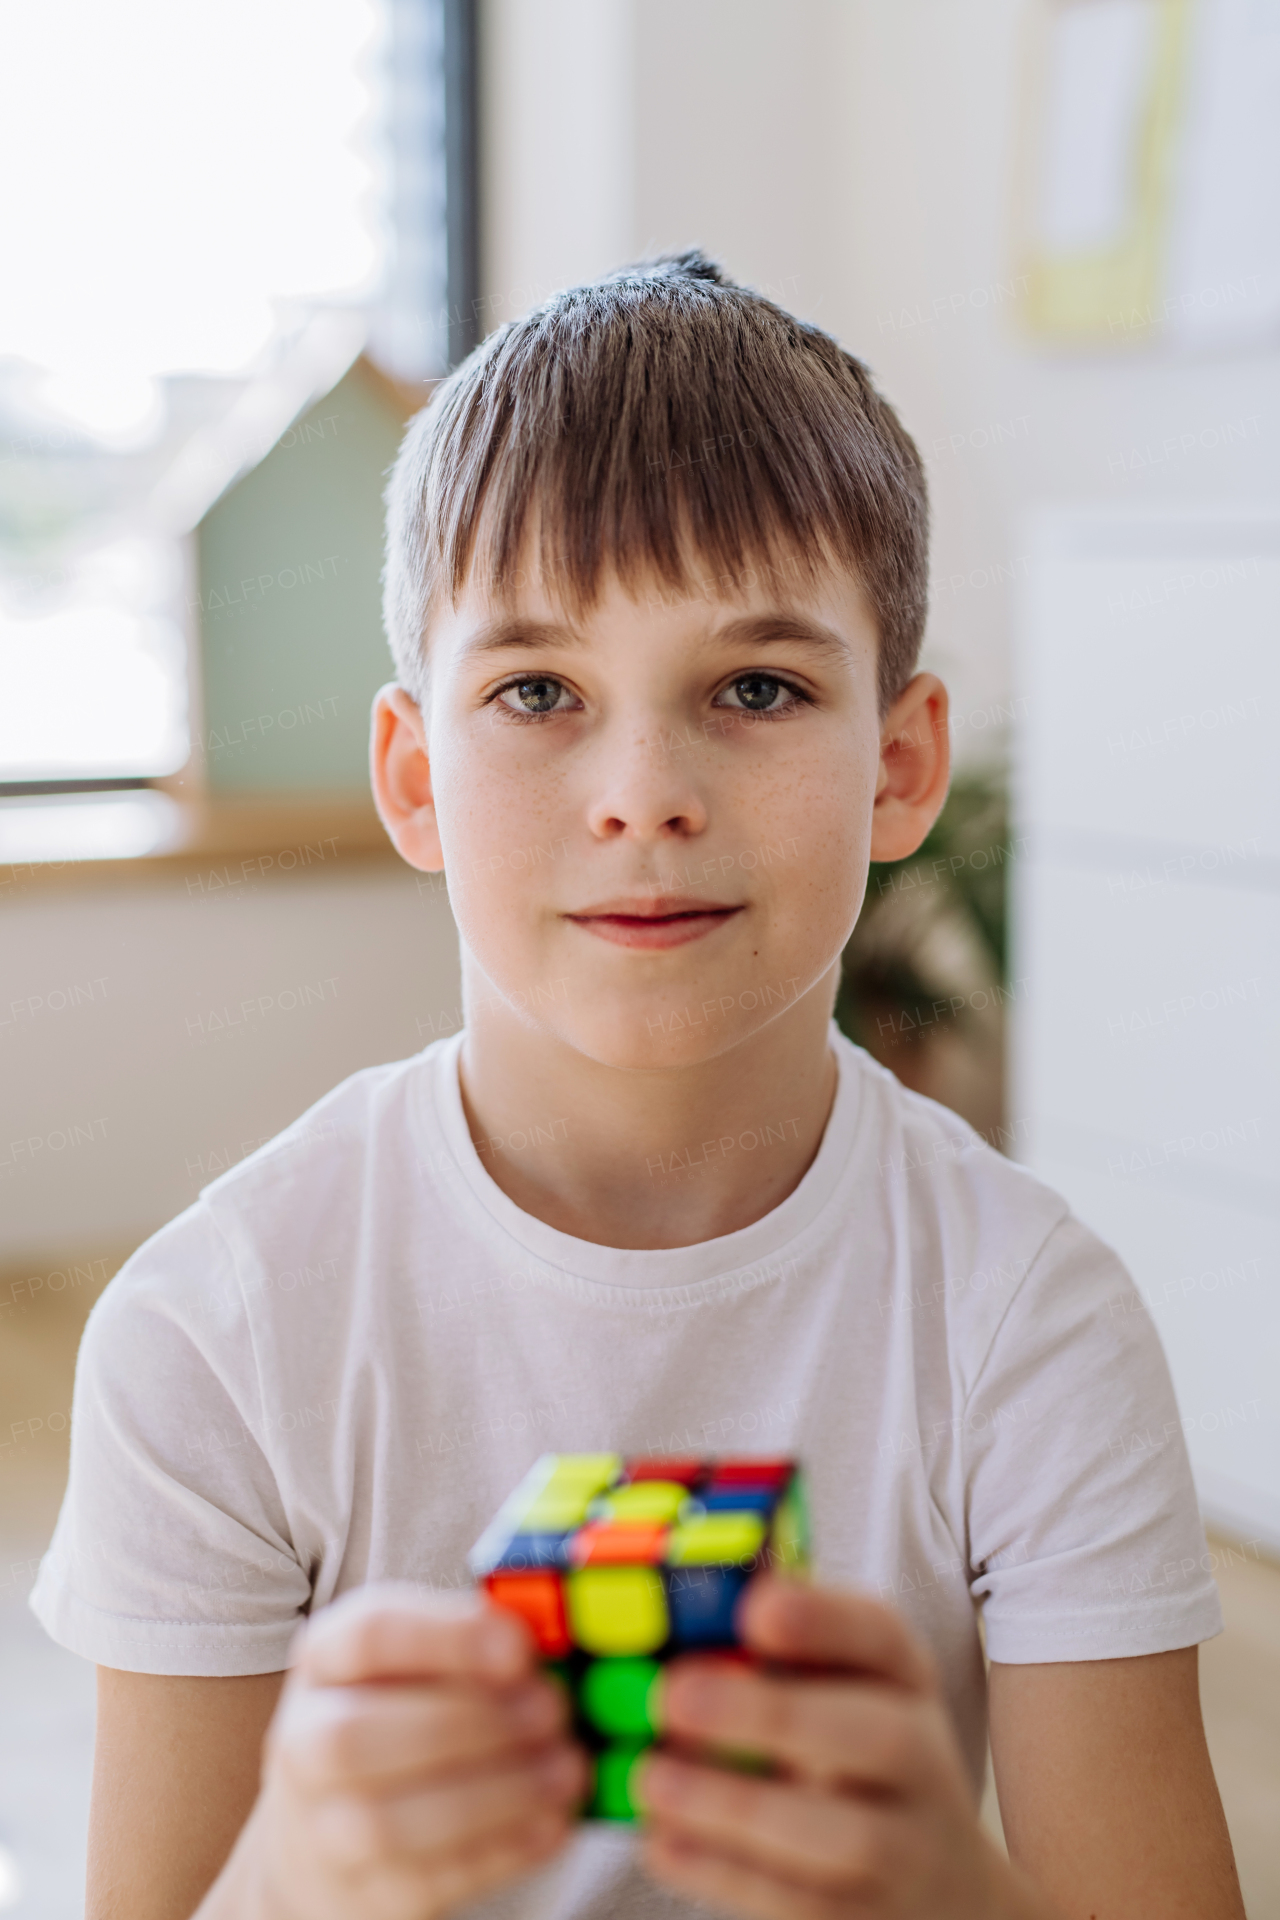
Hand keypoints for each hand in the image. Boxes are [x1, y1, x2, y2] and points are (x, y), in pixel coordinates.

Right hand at [226, 1583, 586, 1919]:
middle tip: (552, 1710)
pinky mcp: (367, 1895)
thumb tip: (553, 1636)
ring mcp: (325, 1830)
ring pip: (387, 1823)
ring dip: (493, 1794)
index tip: (519, 1647)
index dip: (446, 1639)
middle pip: (359, 1736)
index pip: (367, 1637)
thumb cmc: (398, 1717)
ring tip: (566, 1769)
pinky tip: (552, 1822)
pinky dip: (500, 1851)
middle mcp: (306, 1743)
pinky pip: (429, 1881)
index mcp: (324, 1661)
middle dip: (469, 1722)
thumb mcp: (418, 1662)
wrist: (327, 1833)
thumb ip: (476, 1643)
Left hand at [634, 1576, 1053, 1919]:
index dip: (825, 1618)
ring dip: (736, 1807)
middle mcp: (921, 1760)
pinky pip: (799, 1904)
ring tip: (652, 1777)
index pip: (885, 1636)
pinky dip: (723, 1873)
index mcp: (905, 1682)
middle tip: (676, 1696)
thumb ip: (785, 1650)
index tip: (757, 1608)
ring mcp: (905, 1851)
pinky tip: (661, 1839)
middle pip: (877, 1737)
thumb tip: (686, 1600)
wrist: (945, 1890)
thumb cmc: (861, 1762)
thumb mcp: (848, 1690)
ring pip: (842, 1837)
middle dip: (773, 1715)